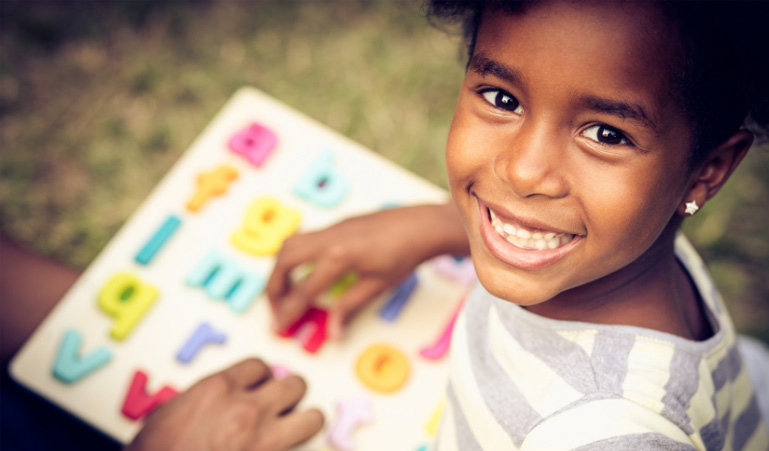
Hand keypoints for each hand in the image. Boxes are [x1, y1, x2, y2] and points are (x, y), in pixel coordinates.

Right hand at [125, 358, 323, 450]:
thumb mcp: (169, 415)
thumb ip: (205, 401)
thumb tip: (219, 402)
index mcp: (218, 389)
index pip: (260, 366)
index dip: (262, 377)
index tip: (260, 386)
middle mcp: (247, 409)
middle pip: (295, 385)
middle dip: (289, 396)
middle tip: (281, 407)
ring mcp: (264, 440)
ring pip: (313, 417)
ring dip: (306, 422)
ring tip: (296, 429)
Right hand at [266, 203, 468, 337]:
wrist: (422, 225)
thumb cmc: (405, 255)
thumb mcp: (377, 286)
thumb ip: (349, 308)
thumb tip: (333, 333)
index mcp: (339, 257)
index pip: (303, 291)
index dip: (288, 312)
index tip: (278, 327)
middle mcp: (328, 239)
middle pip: (284, 261)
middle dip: (274, 288)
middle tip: (276, 309)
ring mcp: (331, 228)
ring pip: (289, 244)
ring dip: (280, 268)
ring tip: (285, 292)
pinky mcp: (336, 224)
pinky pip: (304, 237)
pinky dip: (293, 255)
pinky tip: (302, 271)